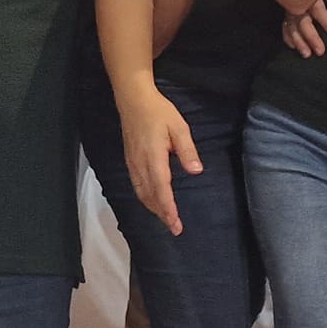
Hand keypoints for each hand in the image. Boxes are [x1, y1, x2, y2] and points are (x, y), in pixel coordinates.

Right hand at [118, 85, 201, 236]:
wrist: (133, 99)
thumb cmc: (158, 111)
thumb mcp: (179, 127)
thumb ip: (187, 150)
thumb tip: (196, 171)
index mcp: (153, 157)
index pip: (161, 189)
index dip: (168, 208)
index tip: (175, 223)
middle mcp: (140, 163)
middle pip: (150, 196)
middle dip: (162, 214)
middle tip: (175, 228)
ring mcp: (132, 163)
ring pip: (141, 192)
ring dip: (153, 208)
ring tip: (165, 219)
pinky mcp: (130, 160)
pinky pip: (136, 185)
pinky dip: (145, 197)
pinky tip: (152, 201)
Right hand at [281, 0, 326, 57]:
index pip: (319, 11)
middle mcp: (297, 0)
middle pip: (303, 23)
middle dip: (312, 38)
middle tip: (320, 52)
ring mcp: (289, 3)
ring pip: (292, 25)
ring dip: (299, 41)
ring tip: (306, 54)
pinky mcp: (285, 5)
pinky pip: (285, 23)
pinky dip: (288, 34)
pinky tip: (291, 44)